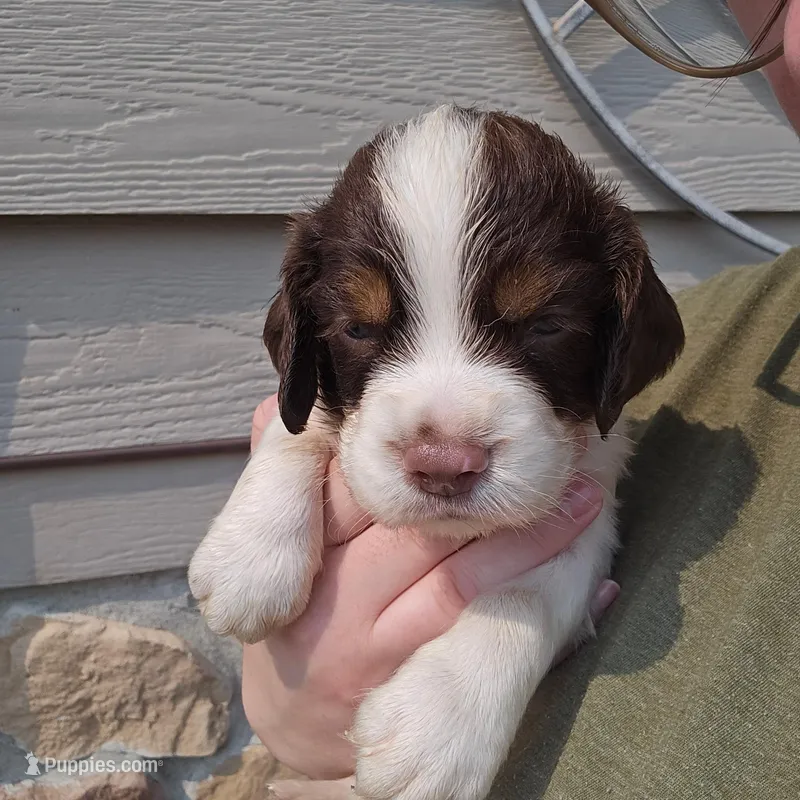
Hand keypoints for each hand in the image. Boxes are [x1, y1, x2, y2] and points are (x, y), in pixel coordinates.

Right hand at [242, 396, 617, 778]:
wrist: (290, 723)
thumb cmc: (297, 615)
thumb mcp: (274, 548)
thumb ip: (283, 477)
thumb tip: (278, 407)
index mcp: (301, 546)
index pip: (355, 480)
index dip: (417, 447)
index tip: (474, 417)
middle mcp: (332, 594)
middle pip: (413, 523)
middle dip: (483, 484)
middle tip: (550, 443)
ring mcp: (370, 644)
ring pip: (456, 578)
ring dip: (525, 536)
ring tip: (583, 497)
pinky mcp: (404, 683)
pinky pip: (476, 635)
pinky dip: (527, 599)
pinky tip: (584, 575)